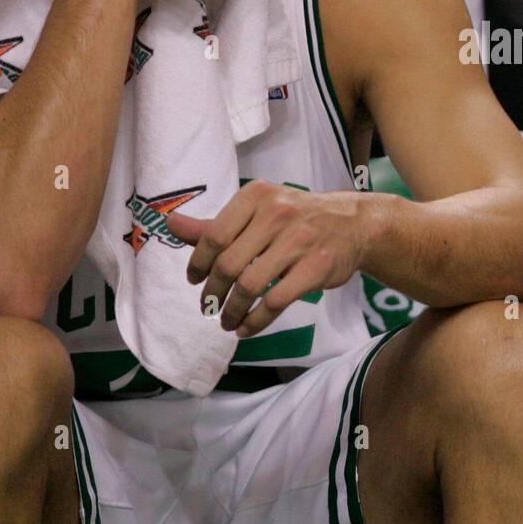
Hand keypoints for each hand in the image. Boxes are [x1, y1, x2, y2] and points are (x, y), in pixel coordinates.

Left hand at [167, 180, 371, 336]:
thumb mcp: (258, 211)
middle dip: (212, 293)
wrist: (353, 223)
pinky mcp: (316, 267)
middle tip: (208, 307)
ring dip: (232, 311)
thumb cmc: (298, 218)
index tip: (194, 280)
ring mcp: (299, 240)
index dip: (198, 263)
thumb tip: (169, 224)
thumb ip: (215, 224)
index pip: (214, 235)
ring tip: (226, 322)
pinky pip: (275, 302)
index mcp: (257, 195)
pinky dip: (255, 321)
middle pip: (228, 264)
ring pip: (249, 286)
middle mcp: (278, 213)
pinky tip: (247, 327)